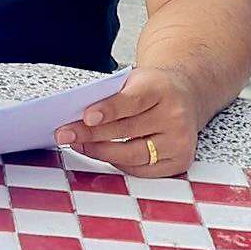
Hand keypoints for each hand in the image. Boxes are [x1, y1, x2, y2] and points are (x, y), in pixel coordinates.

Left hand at [53, 67, 199, 176]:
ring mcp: (180, 141)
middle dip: (91, 134)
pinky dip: (118, 163)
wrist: (186, 96)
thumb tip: (77, 116)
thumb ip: (110, 95)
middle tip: (65, 134)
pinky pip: (142, 170)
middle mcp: (175, 116)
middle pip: (127, 130)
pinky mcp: (180, 161)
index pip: (132, 101)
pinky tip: (102, 154)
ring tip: (79, 145)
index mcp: (160, 89)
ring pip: (133, 154)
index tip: (86, 117)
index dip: (107, 110)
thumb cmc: (152, 88)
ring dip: (100, 152)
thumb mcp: (133, 80)